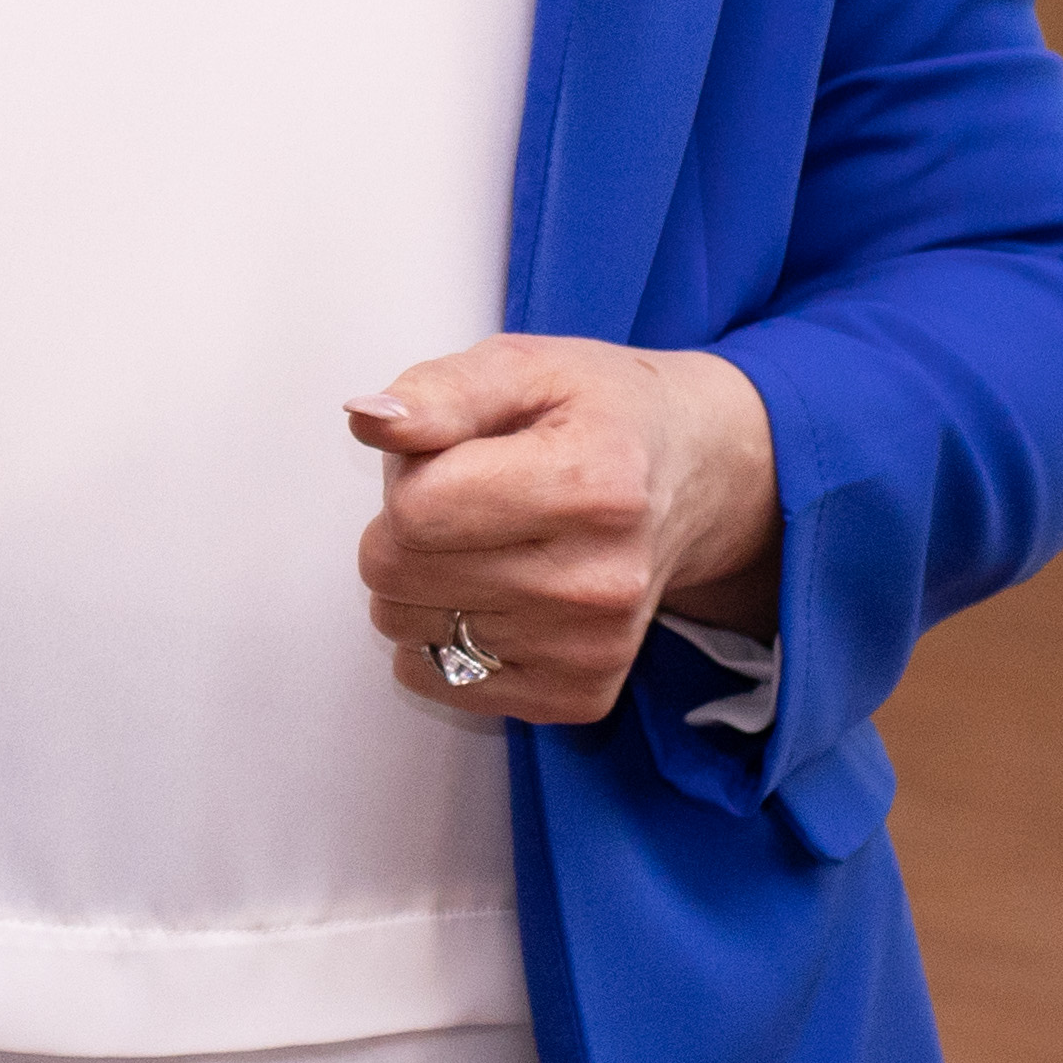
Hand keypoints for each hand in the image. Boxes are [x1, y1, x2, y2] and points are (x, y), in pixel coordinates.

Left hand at [348, 335, 779, 724]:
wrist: (693, 477)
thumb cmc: (598, 415)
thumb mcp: (523, 367)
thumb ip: (438, 392)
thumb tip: (369, 418)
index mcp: (591, 485)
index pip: (415, 509)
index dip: (407, 472)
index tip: (452, 454)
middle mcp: (600, 581)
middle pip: (398, 571)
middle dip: (401, 526)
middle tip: (467, 497)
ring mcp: (592, 649)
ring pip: (405, 625)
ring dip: (419, 580)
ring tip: (488, 540)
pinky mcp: (578, 695)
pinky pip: (434, 676)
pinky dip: (439, 635)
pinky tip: (495, 592)